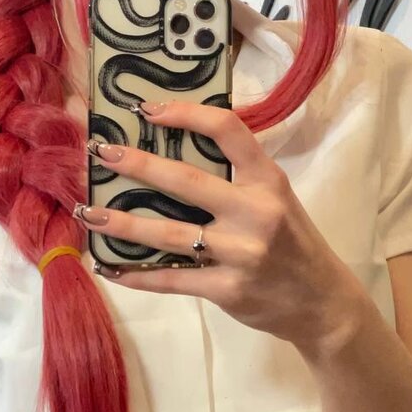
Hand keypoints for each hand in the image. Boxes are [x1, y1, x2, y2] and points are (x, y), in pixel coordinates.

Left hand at [77, 100, 369, 351]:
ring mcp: (240, 253)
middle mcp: (256, 212)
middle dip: (138, 165)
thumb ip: (238, 176)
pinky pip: (171, 279)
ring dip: (123, 223)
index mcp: (268, 180)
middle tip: (101, 153)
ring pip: (169, 234)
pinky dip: (136, 275)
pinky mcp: (227, 289)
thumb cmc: (292, 240)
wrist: (321, 301)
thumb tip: (174, 149)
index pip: (227, 131)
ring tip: (90, 213)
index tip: (148, 110)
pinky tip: (109, 267)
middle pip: (186, 180)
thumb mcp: (277, 196)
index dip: (186, 114)